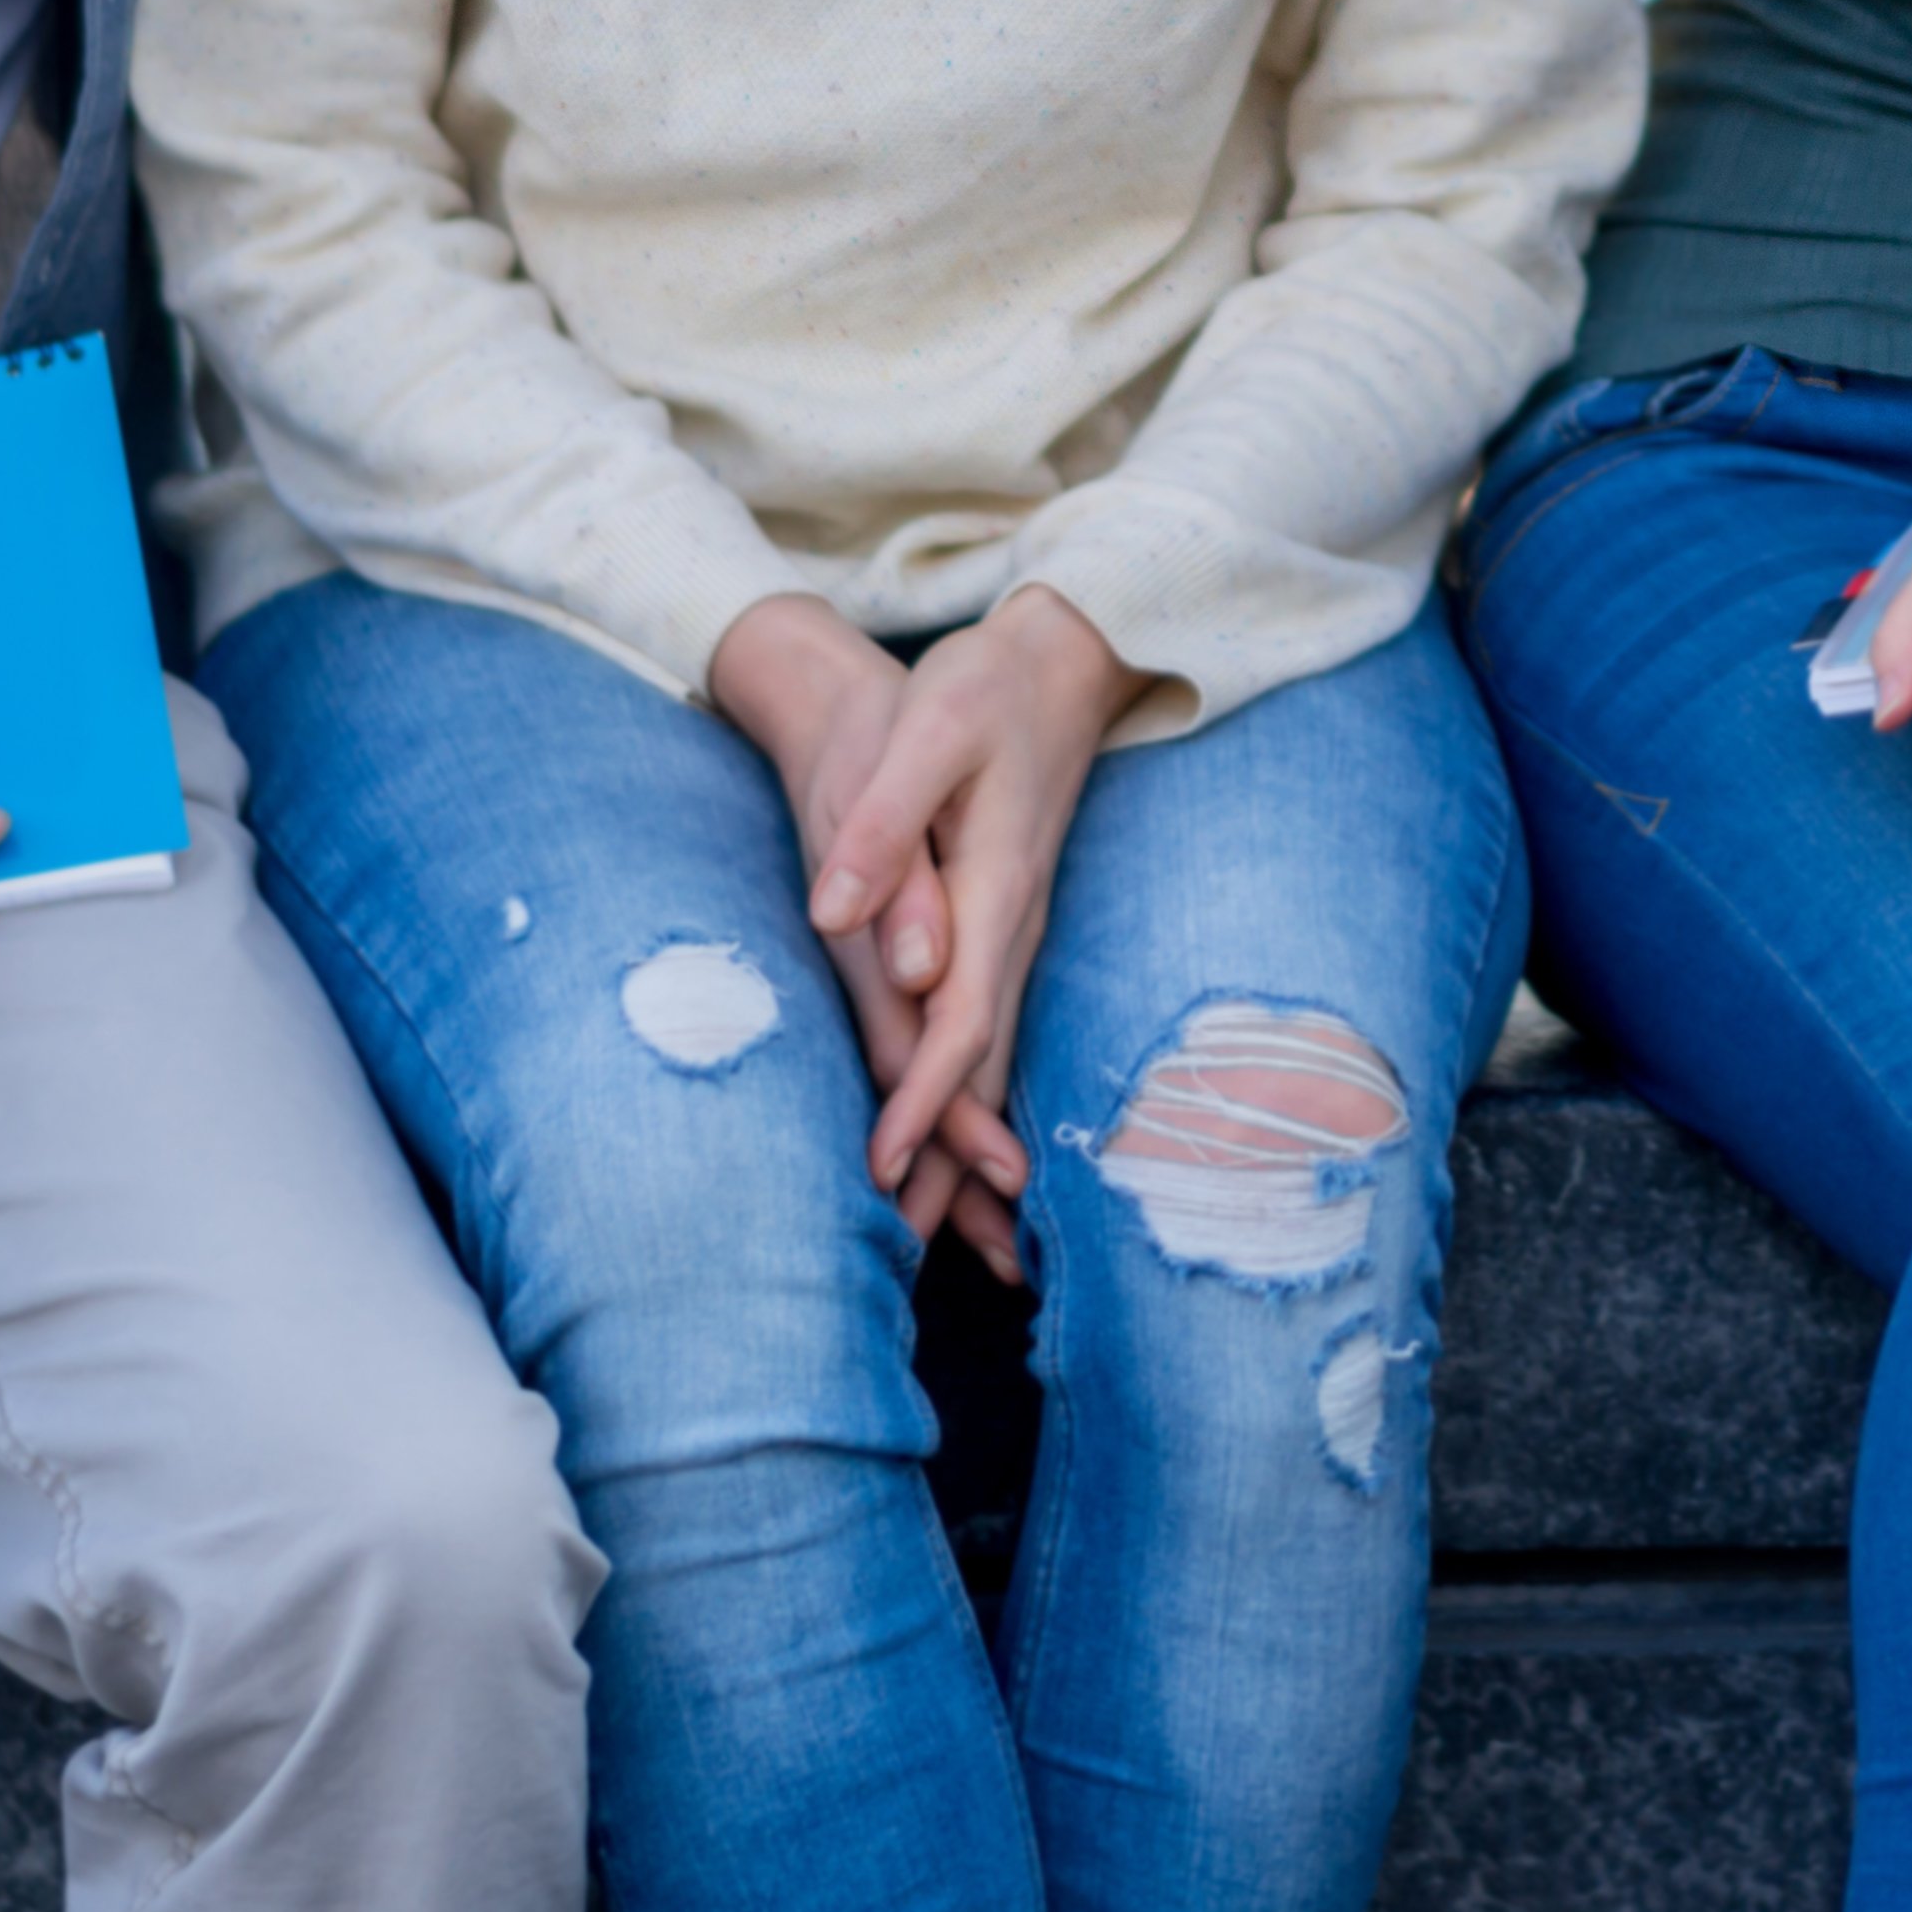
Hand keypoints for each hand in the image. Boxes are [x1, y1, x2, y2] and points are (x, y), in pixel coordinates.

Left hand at [704, 597, 1014, 1263]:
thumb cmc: (989, 686)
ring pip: (994, 1058)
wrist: (1069, 654)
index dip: (922, 1102)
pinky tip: (969, 1138)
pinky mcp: (1011, 920)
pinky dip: (978, 1098)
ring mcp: (1020, 926)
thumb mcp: (929, 731)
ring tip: (947, 1238)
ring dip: (968, 1147)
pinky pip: (994, 1030)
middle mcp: (1016, 924)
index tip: (880, 1170)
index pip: (958, 1020)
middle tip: (909, 1258)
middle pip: (984, 1066)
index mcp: (995, 889)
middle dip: (950, 1165)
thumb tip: (842, 916)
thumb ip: (884, 826)